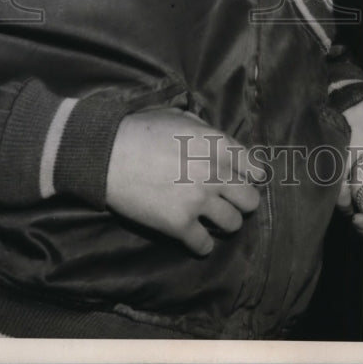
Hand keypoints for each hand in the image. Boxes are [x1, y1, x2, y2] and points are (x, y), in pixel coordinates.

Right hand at [105, 108, 264, 255]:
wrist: (108, 154)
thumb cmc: (142, 130)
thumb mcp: (181, 118)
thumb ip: (207, 132)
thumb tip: (220, 143)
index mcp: (217, 145)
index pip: (254, 168)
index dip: (251, 175)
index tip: (244, 180)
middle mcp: (215, 173)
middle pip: (250, 201)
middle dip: (241, 201)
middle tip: (227, 201)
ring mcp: (198, 201)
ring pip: (233, 224)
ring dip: (224, 222)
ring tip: (211, 219)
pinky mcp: (179, 225)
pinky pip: (204, 245)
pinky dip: (200, 244)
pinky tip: (194, 237)